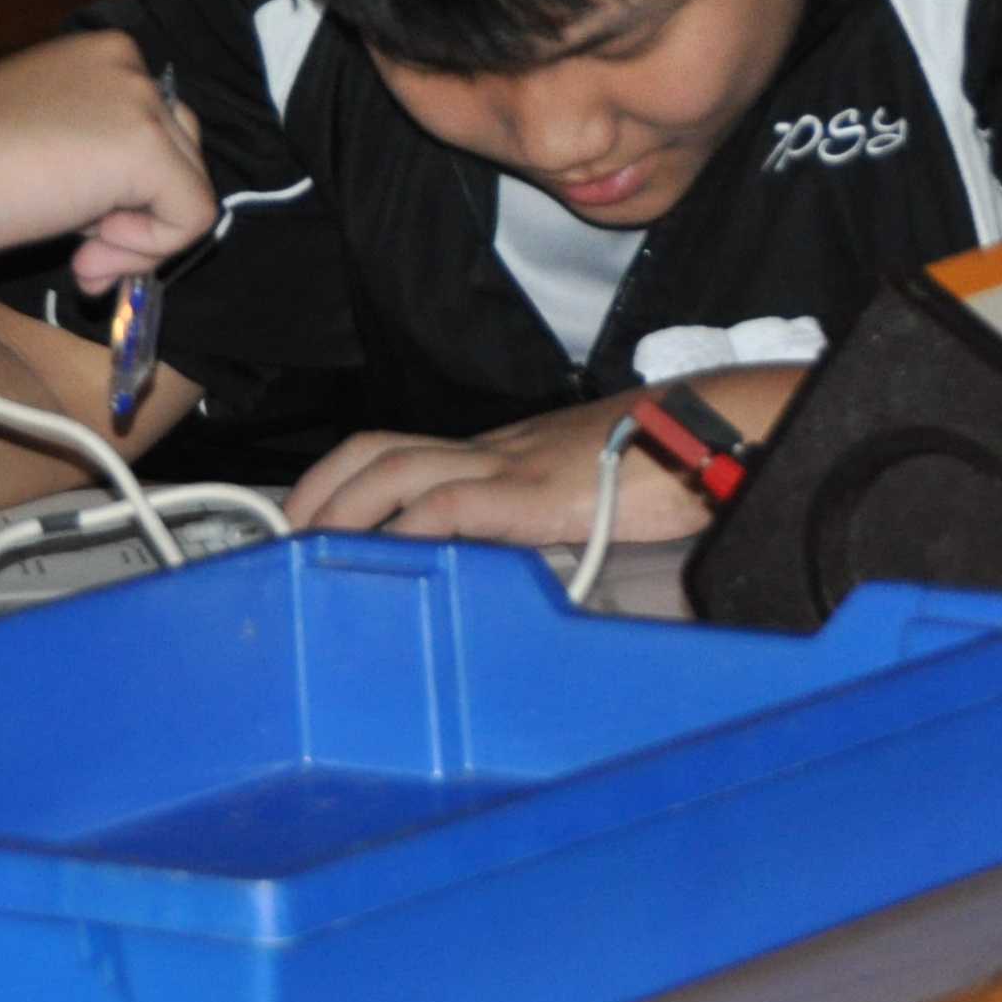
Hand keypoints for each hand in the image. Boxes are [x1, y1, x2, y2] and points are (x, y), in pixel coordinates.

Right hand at [0, 30, 210, 286]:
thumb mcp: (42, 143)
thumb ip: (93, 163)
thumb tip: (124, 219)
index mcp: (102, 53)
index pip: (154, 126)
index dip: (124, 187)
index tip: (76, 220)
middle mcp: (129, 63)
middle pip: (181, 154)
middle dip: (139, 215)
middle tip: (84, 250)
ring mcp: (141, 101)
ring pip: (190, 187)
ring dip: (140, 239)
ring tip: (82, 255)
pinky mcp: (147, 148)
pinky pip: (192, 216)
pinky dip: (149, 251)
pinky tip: (89, 253)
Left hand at [285, 370, 810, 545]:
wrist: (715, 431)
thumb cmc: (665, 465)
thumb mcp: (584, 496)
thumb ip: (541, 524)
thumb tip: (509, 571)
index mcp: (502, 452)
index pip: (400, 450)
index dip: (342, 479)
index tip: (307, 520)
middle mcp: (494, 450)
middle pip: (378, 448)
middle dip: (320, 490)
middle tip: (286, 537)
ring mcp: (511, 465)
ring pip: (396, 468)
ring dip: (342, 509)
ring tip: (310, 549)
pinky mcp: (535, 494)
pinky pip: (451, 504)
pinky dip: (406, 528)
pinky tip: (383, 555)